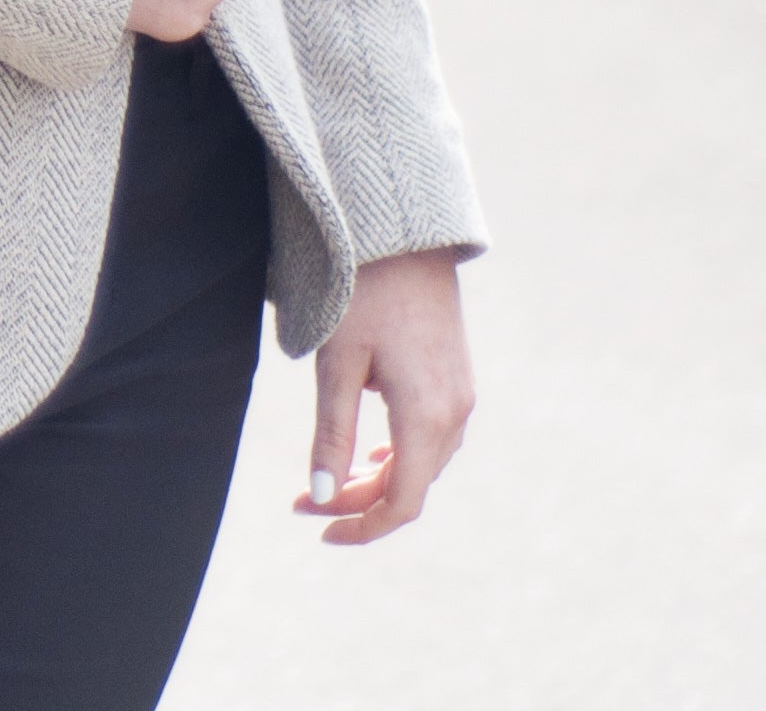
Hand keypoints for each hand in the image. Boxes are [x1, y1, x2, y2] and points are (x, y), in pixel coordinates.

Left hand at [295, 247, 474, 544]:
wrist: (404, 236)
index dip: (363, 527)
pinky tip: (370, 451)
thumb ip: (331, 433)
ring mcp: (462, 396)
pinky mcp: (457, 378)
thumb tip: (322, 494)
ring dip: (378, 479)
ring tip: (328, 478)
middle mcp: (455, 413)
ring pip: (424, 463)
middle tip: (303, 501)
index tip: (318, 530)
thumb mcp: (335, 364)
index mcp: (426, 415)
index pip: (403, 502)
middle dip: (358, 502)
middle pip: (411, 486)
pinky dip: (400, 454)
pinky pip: (433, 436)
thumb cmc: (361, 293)